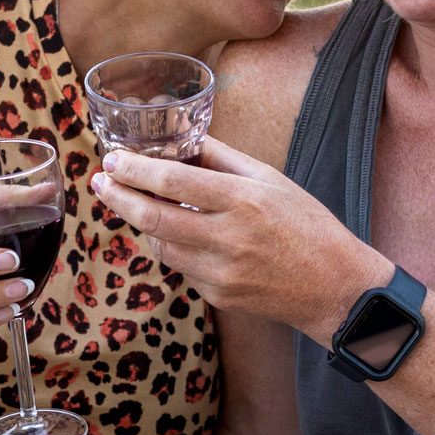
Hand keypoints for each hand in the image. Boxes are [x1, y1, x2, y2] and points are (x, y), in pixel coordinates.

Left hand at [90, 140, 389, 341]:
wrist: (334, 287)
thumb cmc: (307, 225)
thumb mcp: (270, 179)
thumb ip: (222, 158)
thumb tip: (182, 138)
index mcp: (242, 201)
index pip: (173, 183)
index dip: (135, 171)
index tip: (113, 160)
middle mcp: (227, 238)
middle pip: (153, 219)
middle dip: (119, 198)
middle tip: (101, 183)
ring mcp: (220, 273)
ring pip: (161, 246)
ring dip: (143, 225)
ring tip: (133, 204)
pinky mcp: (217, 296)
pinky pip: (181, 268)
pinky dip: (173, 248)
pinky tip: (177, 234)